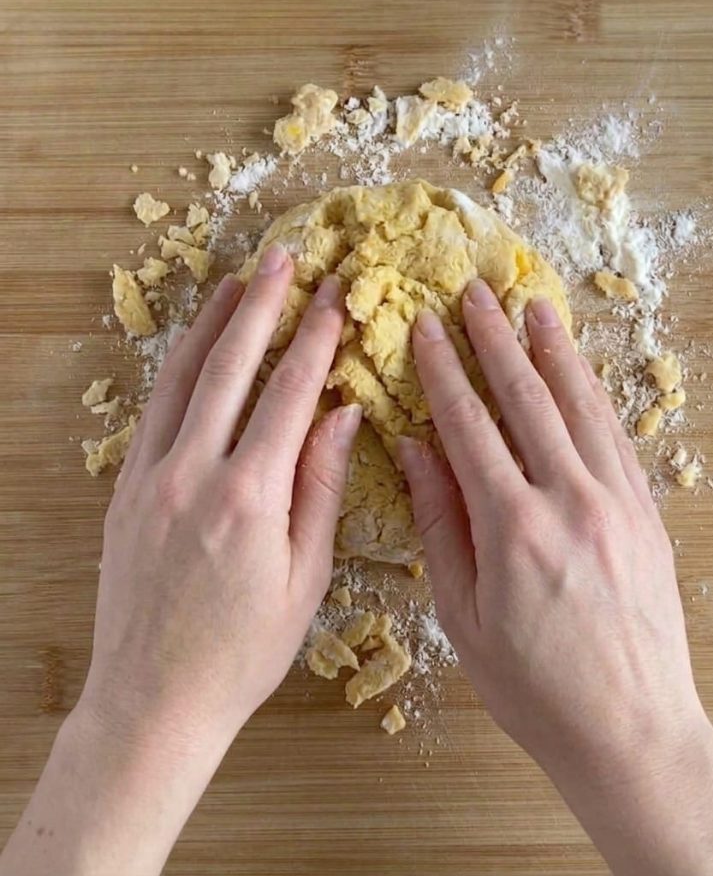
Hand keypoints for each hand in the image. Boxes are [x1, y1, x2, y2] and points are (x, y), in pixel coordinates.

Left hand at [1, 246, 360, 875]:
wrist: (152, 700)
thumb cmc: (241, 652)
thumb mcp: (304, 579)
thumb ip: (322, 488)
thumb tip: (343, 416)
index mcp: (249, 498)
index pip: (289, 394)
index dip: (316, 337)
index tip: (335, 296)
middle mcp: (193, 475)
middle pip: (230, 367)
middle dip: (261, 304)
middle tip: (284, 257)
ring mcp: (150, 478)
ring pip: (181, 378)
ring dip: (213, 324)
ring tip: (238, 282)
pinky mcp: (125, 490)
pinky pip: (154, 410)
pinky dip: (178, 369)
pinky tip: (196, 350)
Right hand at [399, 280, 712, 875]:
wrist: (630, 731)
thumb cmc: (534, 688)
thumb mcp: (462, 616)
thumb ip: (439, 524)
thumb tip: (414, 450)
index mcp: (513, 528)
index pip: (469, 425)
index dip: (443, 371)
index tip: (424, 328)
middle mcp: (570, 501)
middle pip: (526, 400)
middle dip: (494, 341)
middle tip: (474, 293)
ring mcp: (617, 503)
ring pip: (579, 406)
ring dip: (553, 352)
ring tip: (533, 308)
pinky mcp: (646, 514)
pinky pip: (616, 438)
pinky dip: (594, 396)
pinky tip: (580, 372)